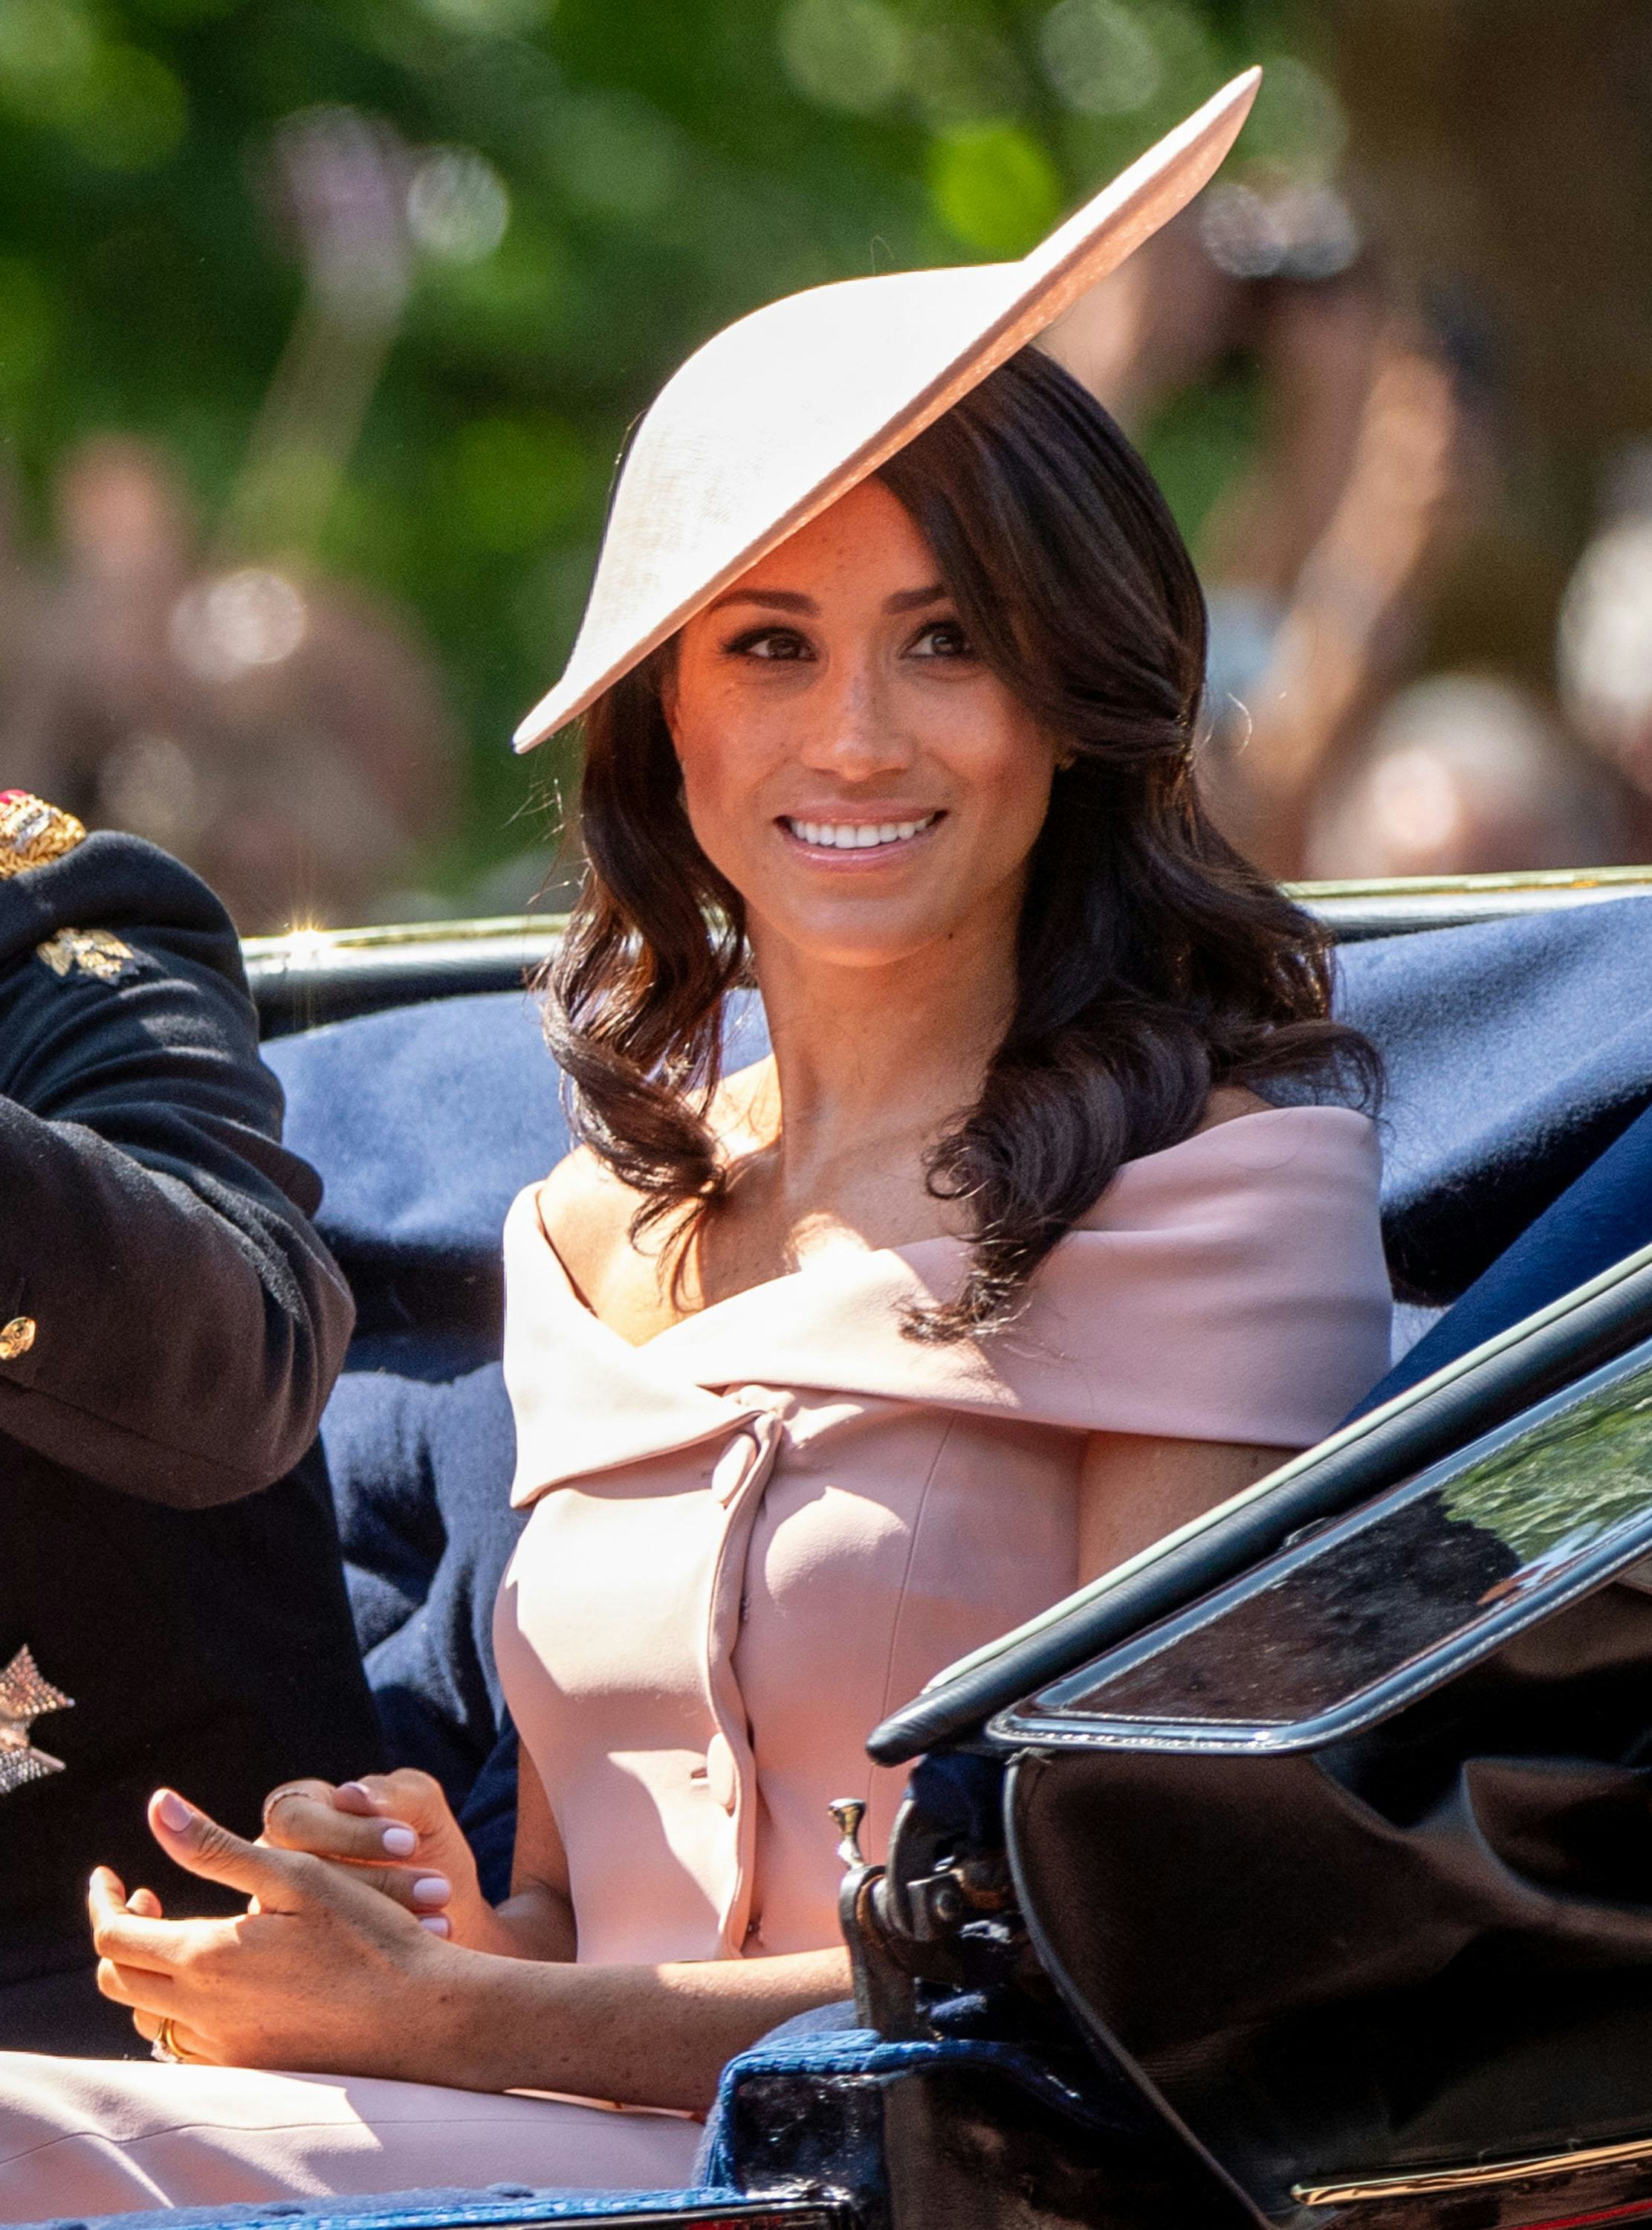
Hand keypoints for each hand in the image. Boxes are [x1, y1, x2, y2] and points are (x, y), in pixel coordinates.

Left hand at [90, 1788, 463, 2072]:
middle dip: (120, 1934)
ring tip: (184, 1936)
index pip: (113, 1935)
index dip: (103, 1900)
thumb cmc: (367, 1935)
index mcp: (205, 1960)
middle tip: (148, 1896)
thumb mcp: (294, 1875)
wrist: (421, 2016)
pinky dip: (180, 2010)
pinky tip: (221, 1981)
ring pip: (149, 2018)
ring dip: (149, 1974)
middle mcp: (202, 2015)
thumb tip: (158, 1806)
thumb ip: (216, 1846)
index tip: (110, 1873)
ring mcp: (225, 2051)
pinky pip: (186, 2047)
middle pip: (118, 1980)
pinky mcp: (251, 2070)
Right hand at [259, 1768, 502, 1950]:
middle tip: (435, 1889)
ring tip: (442, 1918)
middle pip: (288, 1873)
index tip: (410, 1843)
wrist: (447, 1913)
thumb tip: (350, 1794)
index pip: (293, 1818)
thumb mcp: (423, 1814)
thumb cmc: (427, 1850)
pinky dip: (379, 1960)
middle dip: (368, 1882)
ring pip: (306, 1926)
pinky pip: (325, 1969)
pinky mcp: (299, 1970)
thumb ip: (395, 1795)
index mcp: (300, 1816)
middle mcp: (275, 1869)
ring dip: (379, 1924)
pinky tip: (430, 1949)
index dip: (348, 1831)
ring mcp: (279, 1922)